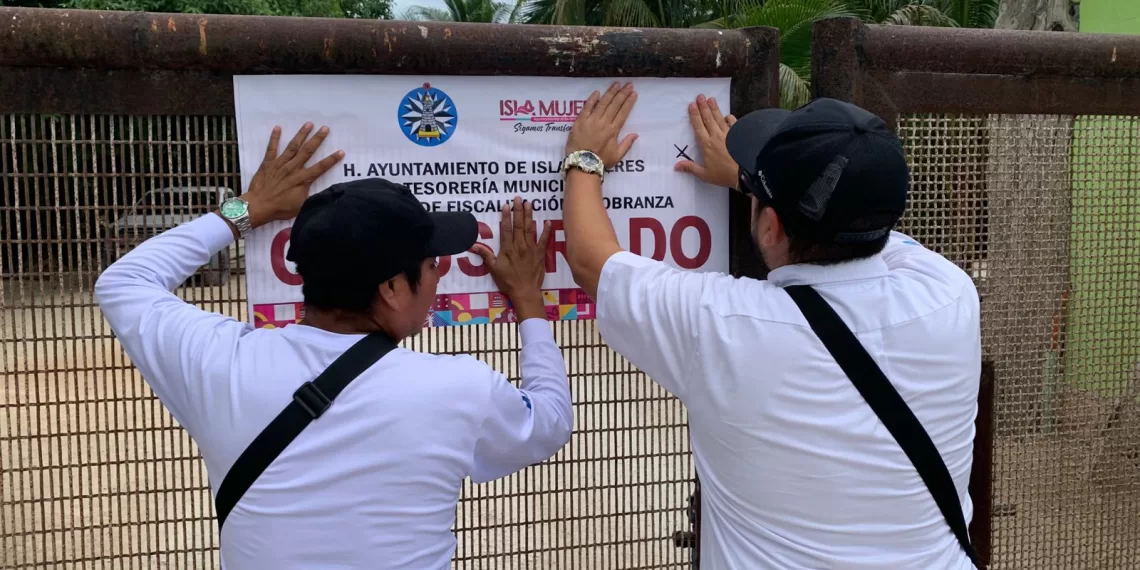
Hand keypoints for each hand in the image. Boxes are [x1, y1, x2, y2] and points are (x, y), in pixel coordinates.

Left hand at [243, 123, 343, 227]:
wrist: (258, 206)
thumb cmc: (280, 208)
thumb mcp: (301, 206)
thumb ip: (311, 196)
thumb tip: (323, 192)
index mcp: (302, 179)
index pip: (321, 167)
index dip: (332, 160)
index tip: (341, 151)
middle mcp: (293, 168)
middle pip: (308, 151)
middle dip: (318, 139)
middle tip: (325, 128)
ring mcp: (280, 164)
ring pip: (293, 146)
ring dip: (301, 134)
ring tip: (309, 124)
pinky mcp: (268, 163)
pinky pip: (272, 148)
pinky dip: (275, 138)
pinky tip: (278, 128)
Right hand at [471, 197, 552, 320]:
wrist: (525, 292)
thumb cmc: (508, 281)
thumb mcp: (494, 269)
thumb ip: (485, 255)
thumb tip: (473, 245)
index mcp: (508, 249)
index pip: (506, 229)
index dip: (506, 216)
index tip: (506, 205)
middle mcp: (520, 246)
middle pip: (518, 225)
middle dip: (518, 211)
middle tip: (518, 198)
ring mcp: (531, 249)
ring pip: (530, 229)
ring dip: (529, 216)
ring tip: (529, 203)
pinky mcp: (540, 254)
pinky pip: (544, 240)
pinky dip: (546, 231)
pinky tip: (547, 221)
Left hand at [565, 82, 638, 166]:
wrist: (582, 164)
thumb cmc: (600, 161)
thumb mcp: (617, 156)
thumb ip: (626, 144)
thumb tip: (636, 134)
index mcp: (613, 131)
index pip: (623, 113)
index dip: (629, 102)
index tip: (634, 93)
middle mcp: (604, 123)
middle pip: (615, 105)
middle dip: (622, 93)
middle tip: (628, 84)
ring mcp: (591, 121)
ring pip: (602, 103)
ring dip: (610, 93)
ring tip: (616, 84)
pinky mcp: (580, 121)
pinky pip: (587, 107)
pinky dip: (592, 99)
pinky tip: (597, 92)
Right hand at [675, 95, 738, 188]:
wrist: (745, 173)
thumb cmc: (723, 175)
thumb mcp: (705, 175)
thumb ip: (690, 168)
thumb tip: (676, 166)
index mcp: (706, 145)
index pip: (698, 127)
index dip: (694, 115)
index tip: (691, 105)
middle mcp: (716, 136)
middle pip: (708, 119)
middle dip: (703, 107)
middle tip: (700, 96)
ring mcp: (728, 134)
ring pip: (719, 118)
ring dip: (715, 109)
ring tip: (711, 99)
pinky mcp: (739, 135)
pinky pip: (733, 124)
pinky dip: (730, 118)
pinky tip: (727, 115)